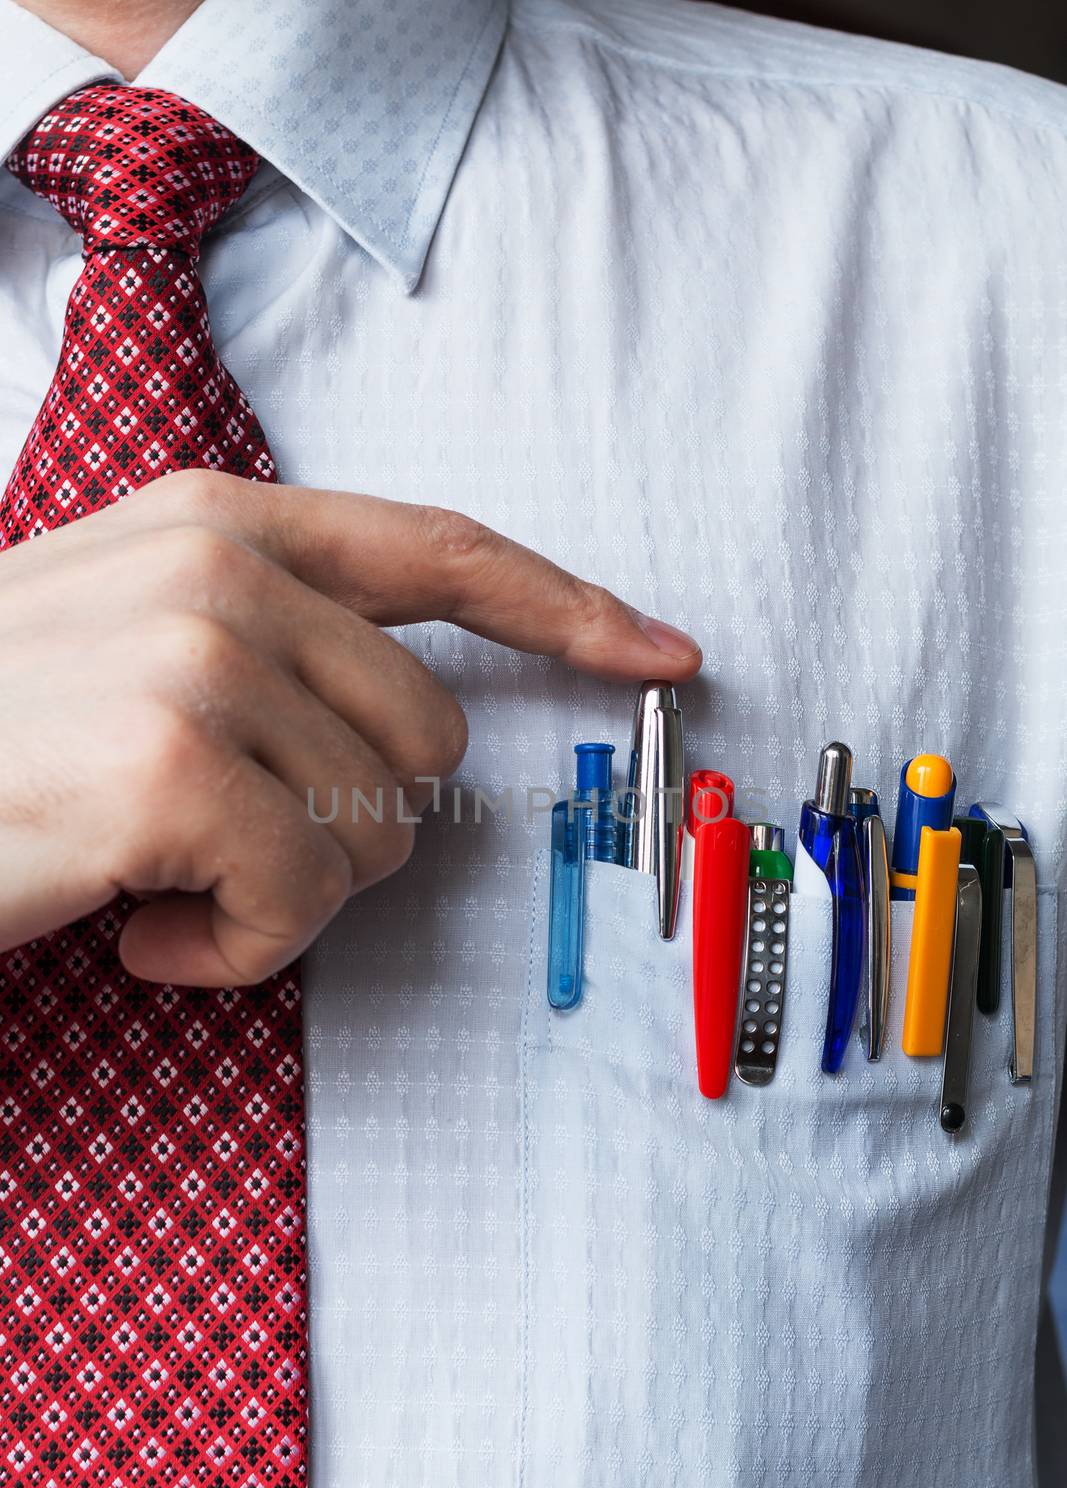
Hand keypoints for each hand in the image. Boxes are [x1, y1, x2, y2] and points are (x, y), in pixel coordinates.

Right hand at [0, 471, 699, 985]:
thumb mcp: (122, 633)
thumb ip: (269, 639)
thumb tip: (409, 731)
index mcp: (221, 520)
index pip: (442, 550)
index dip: (567, 606)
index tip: (662, 652)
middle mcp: (220, 569)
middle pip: (429, 738)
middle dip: (349, 820)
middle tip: (221, 839)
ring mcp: (197, 662)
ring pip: (378, 831)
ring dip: (281, 892)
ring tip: (159, 876)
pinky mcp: (174, 771)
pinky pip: (305, 905)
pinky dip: (236, 953)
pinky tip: (141, 929)